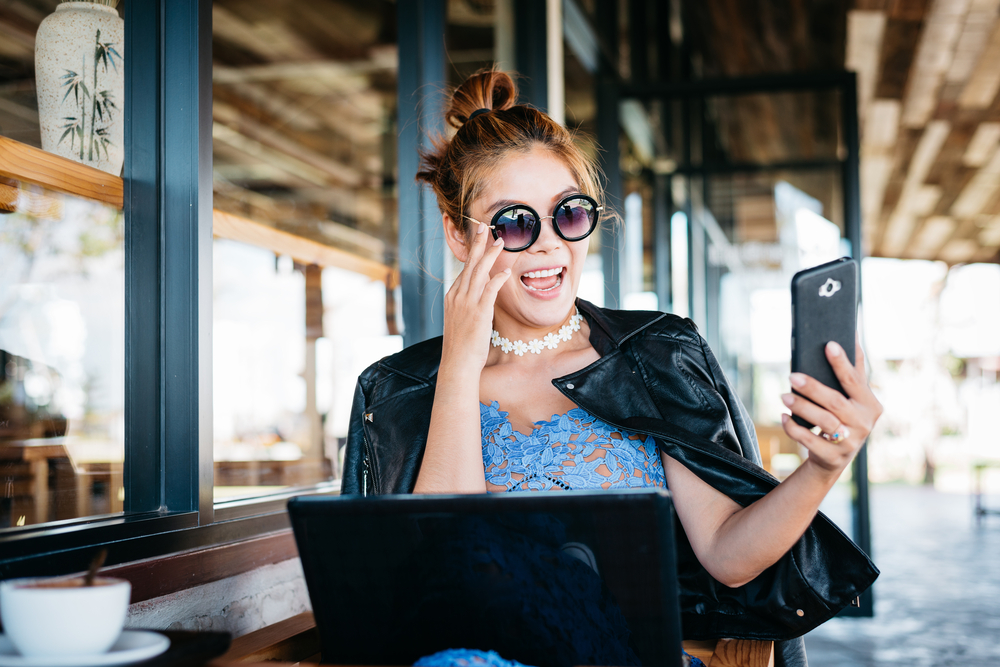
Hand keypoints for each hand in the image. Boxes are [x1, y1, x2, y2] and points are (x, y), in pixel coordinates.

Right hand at [441, 222, 510, 370]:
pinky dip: (497, 279)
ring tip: (500, 241)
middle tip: (483, 227)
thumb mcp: (462, 320)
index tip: (480, 239)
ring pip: (479, 273)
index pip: (464, 270)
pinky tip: (505, 270)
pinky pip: (488, 291)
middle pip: (469, 265)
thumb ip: (470, 306)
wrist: (457, 363)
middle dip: (477, 244)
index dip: (473, 253)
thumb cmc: (462, 346)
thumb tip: (481, 299)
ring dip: (490, 255)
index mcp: (453, 296)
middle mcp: (458, 296)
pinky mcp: (478, 313)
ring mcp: (467, 303)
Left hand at [780, 334, 882, 474]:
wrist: (834, 458)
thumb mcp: (853, 399)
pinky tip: (784, 417)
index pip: (854, 380)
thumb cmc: (843, 418)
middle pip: (836, 402)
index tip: (829, 344)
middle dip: (813, 388)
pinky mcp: (833, 457)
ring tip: (783, 396)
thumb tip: (851, 334)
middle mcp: (864, 424)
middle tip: (792, 376)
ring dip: (802, 407)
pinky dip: (794, 428)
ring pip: (824, 422)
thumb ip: (854, 371)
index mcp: (870, 405)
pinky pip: (810, 441)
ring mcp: (850, 442)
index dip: (841, 363)